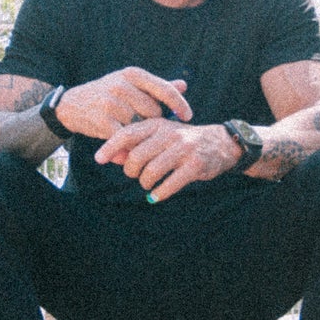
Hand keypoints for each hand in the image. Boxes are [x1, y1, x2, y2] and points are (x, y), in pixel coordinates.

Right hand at [58, 68, 191, 140]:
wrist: (71, 105)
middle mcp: (122, 85)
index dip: (179, 104)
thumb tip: (184, 85)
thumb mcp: (130, 84)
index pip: (164, 89)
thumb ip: (156, 87)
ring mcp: (112, 103)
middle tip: (143, 127)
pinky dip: (128, 147)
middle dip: (152, 122)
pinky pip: (126, 139)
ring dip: (139, 136)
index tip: (188, 117)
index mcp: (132, 74)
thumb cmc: (108, 94)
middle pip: (153, 111)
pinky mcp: (103, 121)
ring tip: (133, 138)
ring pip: (140, 126)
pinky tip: (125, 152)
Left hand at [94, 119, 237, 202]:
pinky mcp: (195, 166)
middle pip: (136, 157)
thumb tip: (112, 158)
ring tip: (147, 184)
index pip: (127, 133)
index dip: (110, 147)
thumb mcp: (160, 137)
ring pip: (151, 172)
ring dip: (145, 183)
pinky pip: (169, 184)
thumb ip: (136, 145)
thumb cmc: (182, 142)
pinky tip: (156, 196)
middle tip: (135, 175)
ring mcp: (184, 149)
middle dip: (131, 171)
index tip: (98, 159)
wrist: (221, 143)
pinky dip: (159, 194)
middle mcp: (170, 134)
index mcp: (158, 124)